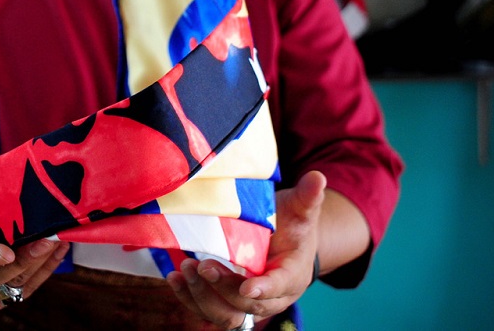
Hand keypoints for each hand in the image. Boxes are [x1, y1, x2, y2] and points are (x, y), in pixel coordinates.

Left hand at [166, 170, 325, 327]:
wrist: (284, 243)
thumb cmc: (292, 225)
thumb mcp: (301, 209)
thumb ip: (308, 196)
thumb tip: (317, 177)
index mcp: (293, 274)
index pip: (280, 286)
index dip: (263, 289)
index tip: (245, 287)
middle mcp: (272, 297)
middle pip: (248, 306)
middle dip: (224, 288)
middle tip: (203, 265)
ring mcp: (249, 304)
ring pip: (227, 316)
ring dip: (204, 297)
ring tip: (186, 270)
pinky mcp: (228, 304)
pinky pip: (209, 312)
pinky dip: (190, 299)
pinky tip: (175, 279)